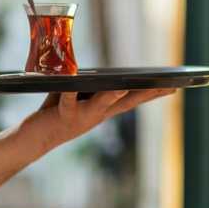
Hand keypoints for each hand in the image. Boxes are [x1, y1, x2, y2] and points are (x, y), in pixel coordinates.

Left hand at [27, 88, 175, 148]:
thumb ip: (90, 84)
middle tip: (166, 85)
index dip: (152, 93)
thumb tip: (103, 69)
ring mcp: (82, 117)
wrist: (35, 139)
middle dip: (146, 93)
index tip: (173, 86)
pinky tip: (72, 82)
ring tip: (123, 85)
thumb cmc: (56, 112)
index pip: (132, 99)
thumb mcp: (78, 96)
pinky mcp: (63, 115)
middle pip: (126, 101)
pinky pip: (68, 100)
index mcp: (103, 110)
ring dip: (113, 94)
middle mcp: (98, 115)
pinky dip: (70, 92)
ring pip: (102, 103)